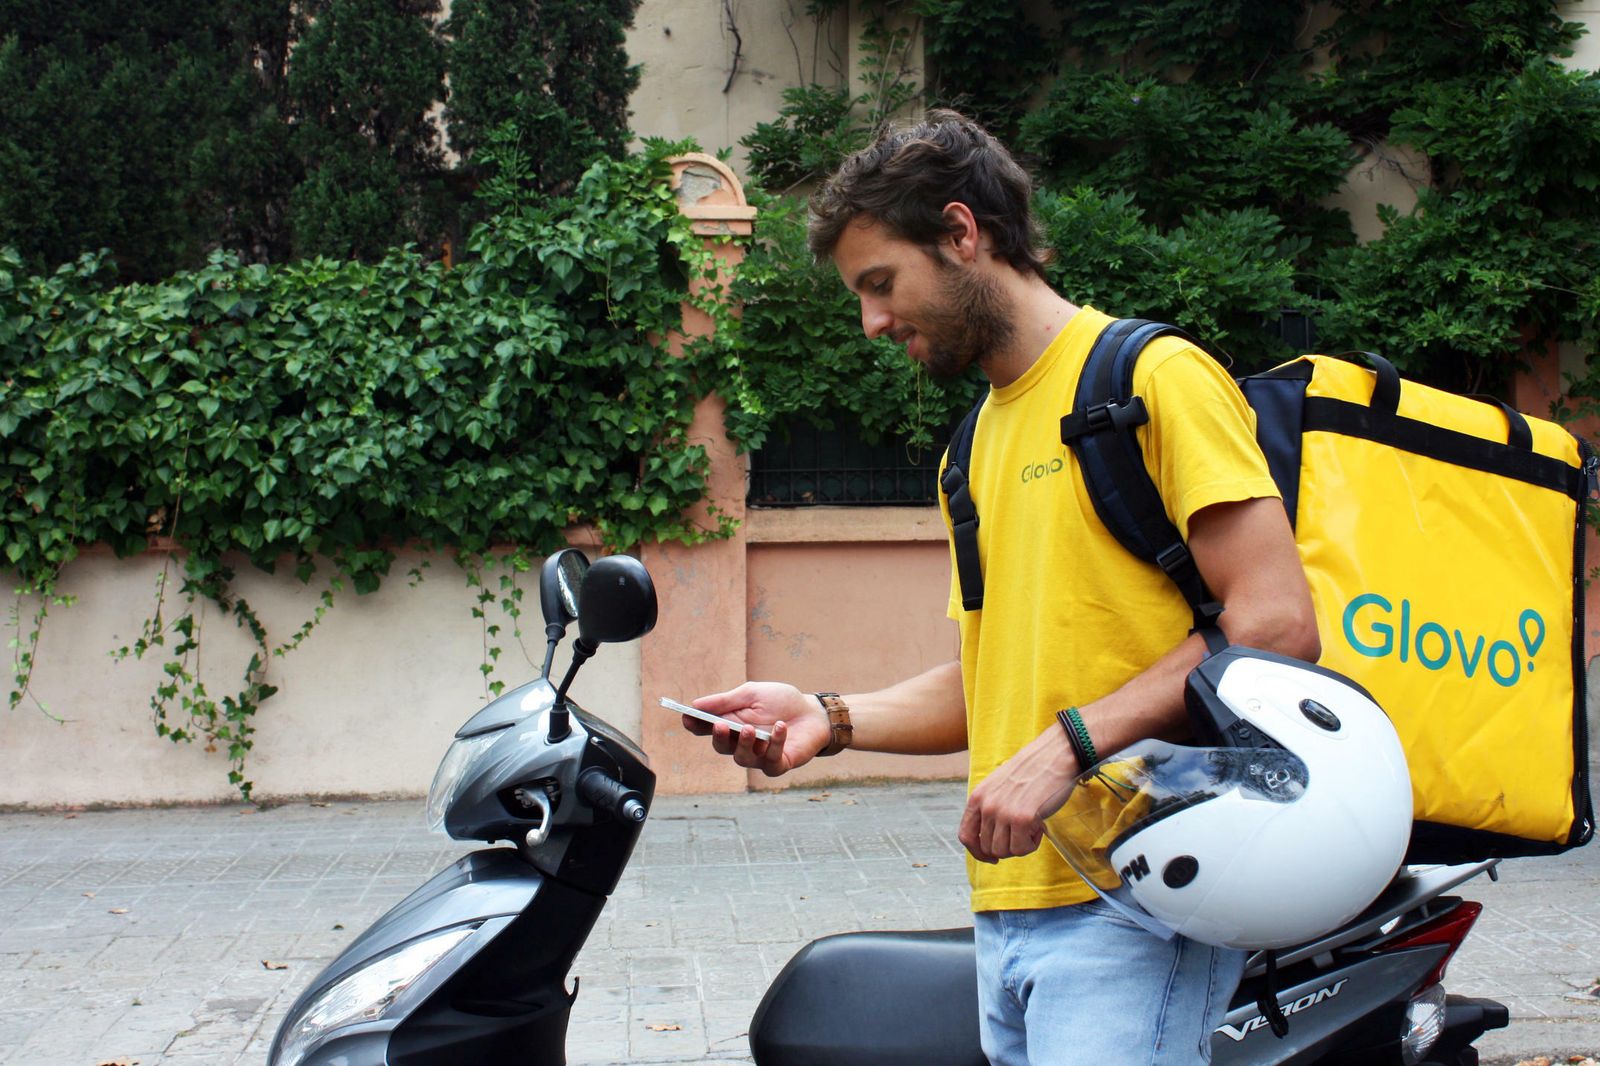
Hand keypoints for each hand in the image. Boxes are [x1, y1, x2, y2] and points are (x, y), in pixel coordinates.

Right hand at [685, 682, 831, 777]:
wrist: (813, 712)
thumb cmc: (781, 702)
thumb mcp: (752, 694)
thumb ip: (726, 701)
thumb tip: (696, 704)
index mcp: (731, 723)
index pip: (707, 729)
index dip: (695, 724)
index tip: (687, 717)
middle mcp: (741, 743)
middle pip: (721, 747)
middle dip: (719, 737)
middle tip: (721, 724)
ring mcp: (759, 756)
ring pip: (742, 759)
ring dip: (744, 743)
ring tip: (750, 728)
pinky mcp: (778, 764)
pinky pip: (770, 761)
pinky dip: (774, 743)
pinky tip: (780, 727)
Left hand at [959, 725, 1077, 863]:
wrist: (1054, 755)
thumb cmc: (1032, 771)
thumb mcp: (999, 786)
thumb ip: (990, 808)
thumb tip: (989, 841)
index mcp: (978, 797)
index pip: (965, 836)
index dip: (978, 852)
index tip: (992, 857)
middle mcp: (986, 806)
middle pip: (988, 848)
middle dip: (1007, 847)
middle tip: (1023, 834)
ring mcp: (1003, 812)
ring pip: (1004, 851)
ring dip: (1020, 846)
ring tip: (1032, 828)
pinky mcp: (1022, 818)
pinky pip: (1021, 849)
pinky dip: (1032, 844)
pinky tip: (1039, 827)